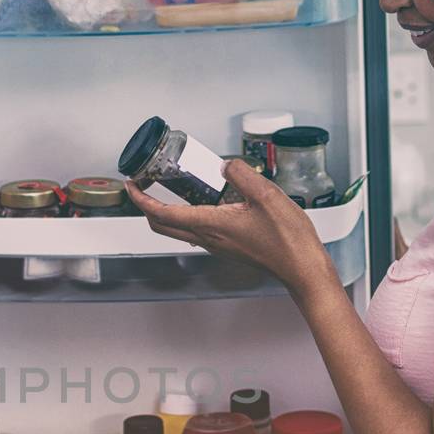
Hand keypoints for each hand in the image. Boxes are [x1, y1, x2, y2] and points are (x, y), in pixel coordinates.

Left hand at [125, 160, 331, 294]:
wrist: (301, 268)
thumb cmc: (288, 240)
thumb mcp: (267, 196)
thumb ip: (242, 175)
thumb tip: (225, 164)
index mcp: (211, 225)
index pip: (162, 214)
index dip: (141, 199)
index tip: (131, 184)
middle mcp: (208, 238)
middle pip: (162, 225)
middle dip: (146, 205)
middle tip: (143, 185)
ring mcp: (217, 245)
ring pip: (178, 229)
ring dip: (164, 211)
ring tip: (165, 189)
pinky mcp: (227, 246)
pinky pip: (196, 231)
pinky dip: (185, 215)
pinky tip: (200, 201)